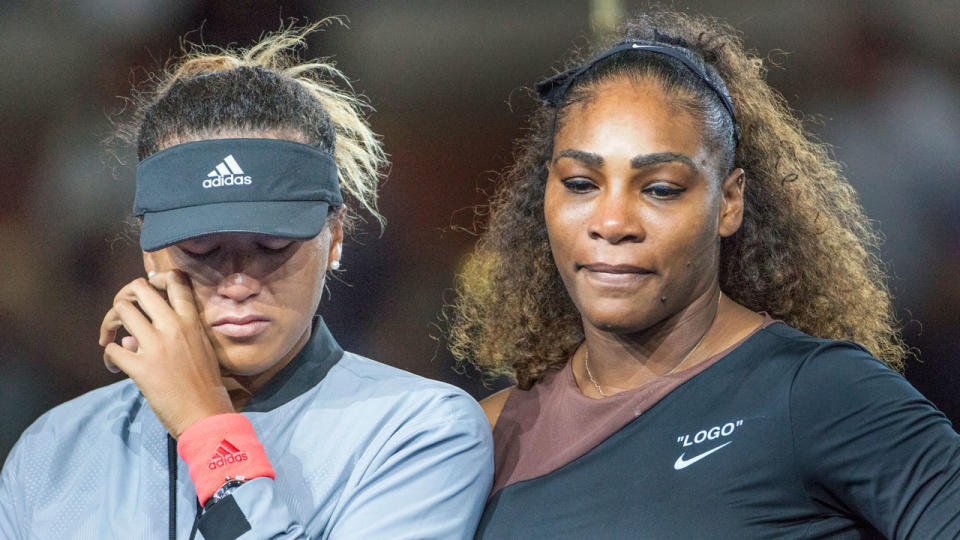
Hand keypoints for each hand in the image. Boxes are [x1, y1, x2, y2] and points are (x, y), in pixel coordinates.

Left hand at [99, 270, 233, 437]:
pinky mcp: (141, 368)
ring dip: (109, 324)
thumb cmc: (205, 385)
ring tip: (109, 340)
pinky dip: (108, 357)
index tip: (146, 297)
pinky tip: (114, 368)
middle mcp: (173, 326)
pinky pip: (112, 350)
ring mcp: (156, 345)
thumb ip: (169, 337)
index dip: (155, 279)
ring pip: (121, 310)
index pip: (174, 280)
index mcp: (191, 321)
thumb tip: (131, 339)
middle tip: (121, 318)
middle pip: (138, 288)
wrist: (205, 415)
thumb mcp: (197, 351)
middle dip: (122, 299)